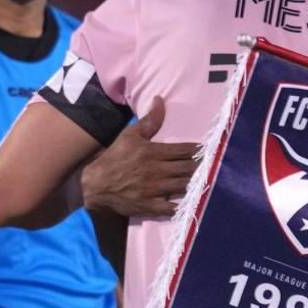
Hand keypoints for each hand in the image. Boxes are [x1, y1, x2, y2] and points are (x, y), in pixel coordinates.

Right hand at [81, 96, 198, 216]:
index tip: (209, 150)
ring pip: (184, 186)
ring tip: (208, 181)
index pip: (184, 150)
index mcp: (153, 152)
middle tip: (213, 166)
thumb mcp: (130, 135)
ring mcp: (154, 190)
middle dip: (202, 167)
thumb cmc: (114, 158)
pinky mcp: (150, 206)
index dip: (199, 151)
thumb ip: (149, 120)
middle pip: (188, 168)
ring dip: (197, 183)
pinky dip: (184, 205)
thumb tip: (160, 100)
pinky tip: (193, 202)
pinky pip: (173, 207)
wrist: (95, 185)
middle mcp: (157, 170)